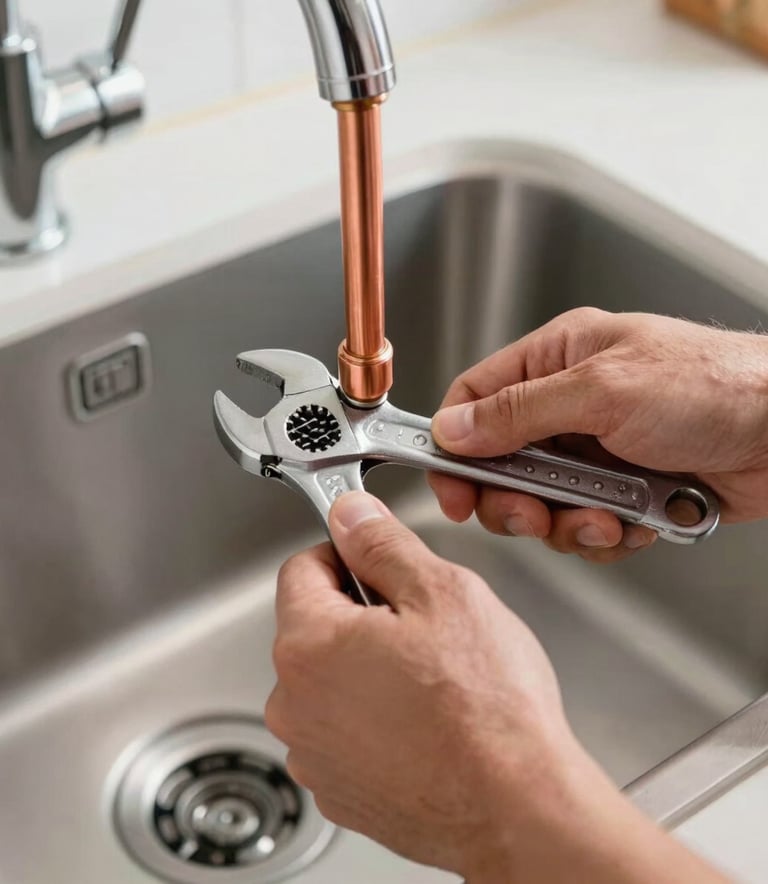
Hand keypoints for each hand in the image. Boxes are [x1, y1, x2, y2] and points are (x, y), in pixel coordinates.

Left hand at [266, 491, 725, 882]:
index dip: (346, 554)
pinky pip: (345, 733)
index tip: (377, 562)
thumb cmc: (487, 710)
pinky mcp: (340, 792)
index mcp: (308, 644)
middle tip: (423, 629)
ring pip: (332, 683)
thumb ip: (383, 544)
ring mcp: (314, 755)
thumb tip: (350, 516)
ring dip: (368, 672)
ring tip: (431, 685)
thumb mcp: (442, 592)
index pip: (301, 567)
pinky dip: (376, 721)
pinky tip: (425, 724)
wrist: (517, 809)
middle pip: (316, 628)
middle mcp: (294, 704)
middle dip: (362, 616)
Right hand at [430, 308, 767, 561]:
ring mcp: (598, 450)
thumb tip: (455, 429)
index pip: (476, 400)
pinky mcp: (625, 490)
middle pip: (502, 463)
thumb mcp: (603, 390)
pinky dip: (602, 535)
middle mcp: (571, 404)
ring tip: (602, 518)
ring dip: (566, 522)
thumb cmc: (714, 386)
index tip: (449, 487)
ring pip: (543, 503)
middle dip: (513, 498)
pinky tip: (630, 524)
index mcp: (558, 359)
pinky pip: (585, 526)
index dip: (454, 446)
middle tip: (529, 514)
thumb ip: (520, 411)